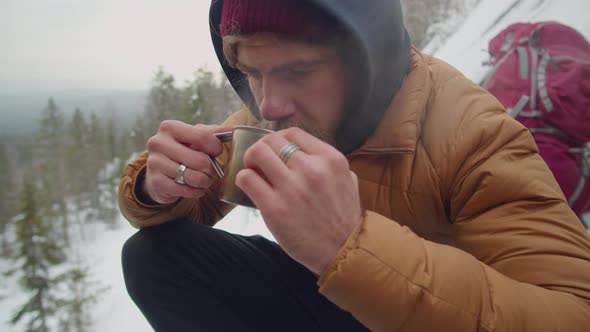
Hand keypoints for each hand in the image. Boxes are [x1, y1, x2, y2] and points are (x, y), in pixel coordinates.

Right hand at [143, 120, 230, 203]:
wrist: (160, 171)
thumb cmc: (183, 150)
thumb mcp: (195, 137)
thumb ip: (213, 132)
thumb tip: (231, 130)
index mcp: (169, 127)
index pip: (202, 136)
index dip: (216, 147)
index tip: (217, 152)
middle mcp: (158, 143)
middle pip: (200, 160)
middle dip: (211, 169)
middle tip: (210, 170)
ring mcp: (154, 163)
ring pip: (195, 177)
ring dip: (205, 181)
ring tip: (203, 179)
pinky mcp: (156, 182)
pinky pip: (186, 190)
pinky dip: (196, 191)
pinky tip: (195, 188)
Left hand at [236, 127, 361, 274]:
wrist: (343, 251)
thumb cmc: (344, 218)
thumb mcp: (348, 180)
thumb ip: (328, 164)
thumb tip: (305, 152)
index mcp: (330, 159)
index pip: (293, 132)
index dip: (278, 139)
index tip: (274, 150)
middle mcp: (311, 169)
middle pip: (271, 140)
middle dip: (261, 148)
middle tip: (259, 161)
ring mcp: (292, 187)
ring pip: (257, 153)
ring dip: (250, 161)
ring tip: (253, 172)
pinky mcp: (275, 208)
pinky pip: (247, 179)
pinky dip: (244, 180)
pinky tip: (250, 187)